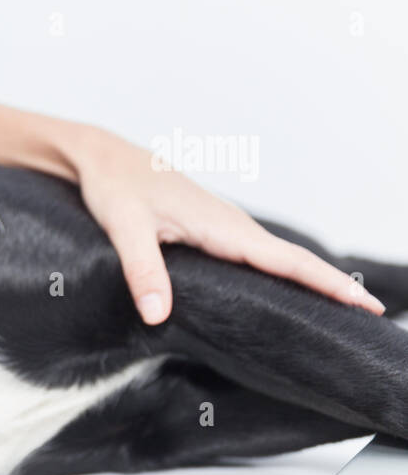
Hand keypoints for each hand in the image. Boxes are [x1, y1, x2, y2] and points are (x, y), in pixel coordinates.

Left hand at [73, 132, 385, 324]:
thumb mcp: (124, 229)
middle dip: (332, 287)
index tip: (366, 304)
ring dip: (311, 280)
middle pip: (292, 262)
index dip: (327, 284)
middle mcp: (231, 226)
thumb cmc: (114, 188)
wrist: (103, 157)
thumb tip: (157, 315)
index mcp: (222, 226)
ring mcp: (224, 227)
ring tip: (344, 311)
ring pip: (277, 258)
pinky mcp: (211, 229)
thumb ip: (142, 271)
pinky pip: (257, 255)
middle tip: (372, 317)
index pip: (286, 261)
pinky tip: (287, 291)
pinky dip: (282, 272)